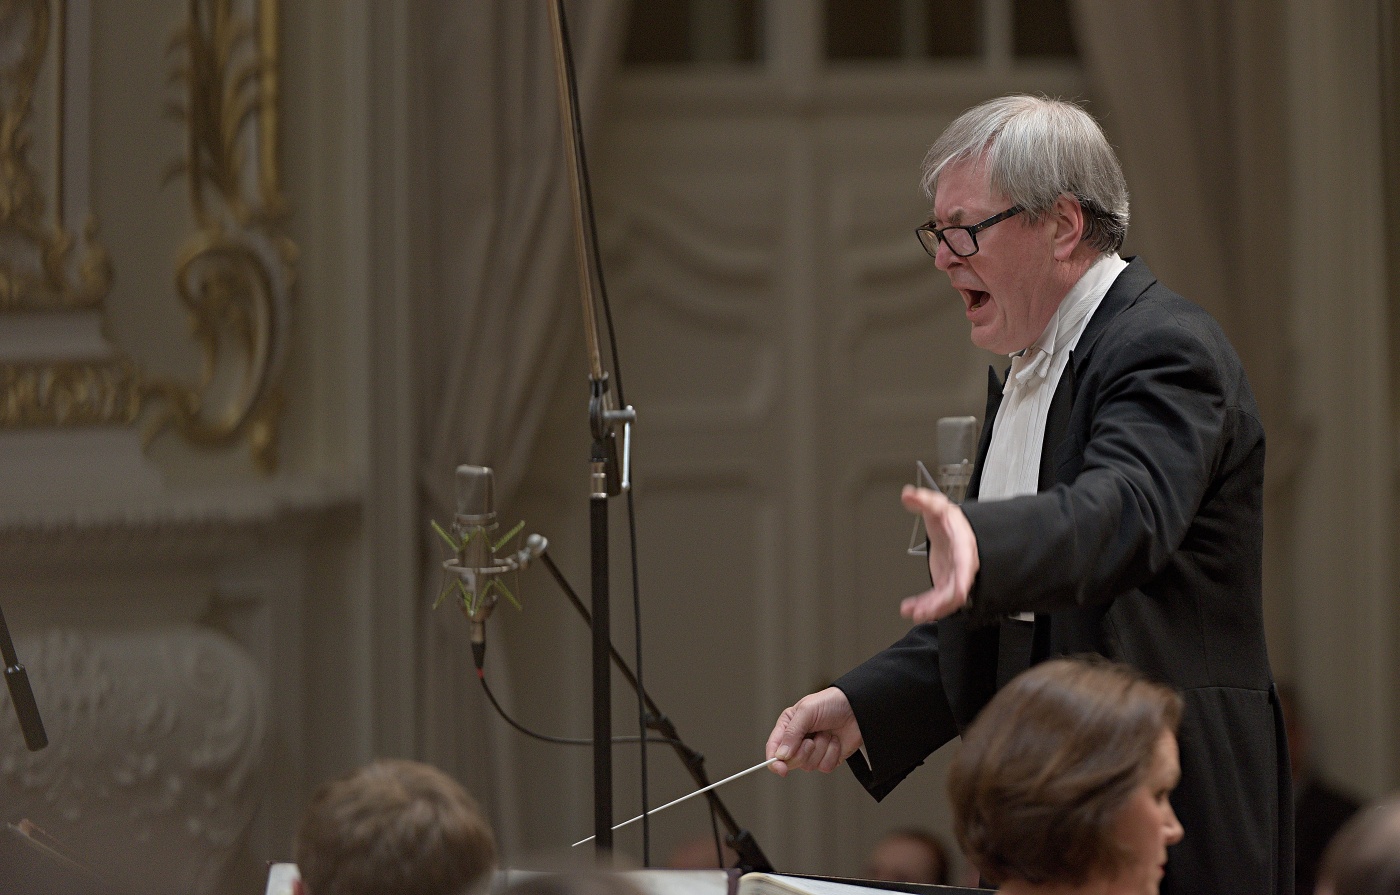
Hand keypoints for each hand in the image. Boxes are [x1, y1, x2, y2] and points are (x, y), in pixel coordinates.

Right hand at [764, 687, 863, 775]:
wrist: (857, 708)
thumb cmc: (830, 703)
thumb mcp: (807, 711)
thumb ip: (791, 733)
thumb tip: (781, 755)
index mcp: (787, 727)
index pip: (773, 748)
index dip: (774, 761)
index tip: (780, 769)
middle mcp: (798, 740)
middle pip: (790, 762)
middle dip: (803, 753)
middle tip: (811, 740)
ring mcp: (813, 751)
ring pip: (808, 765)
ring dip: (821, 749)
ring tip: (826, 733)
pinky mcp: (827, 758)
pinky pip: (825, 767)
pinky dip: (832, 754)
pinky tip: (835, 741)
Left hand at [900, 485, 978, 622]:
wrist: (953, 529)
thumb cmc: (949, 520)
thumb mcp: (937, 506)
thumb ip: (923, 500)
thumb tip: (909, 494)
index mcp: (964, 547)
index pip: (966, 567)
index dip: (962, 581)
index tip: (956, 594)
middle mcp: (962, 566)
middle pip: (955, 590)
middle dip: (939, 604)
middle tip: (921, 611)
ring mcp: (954, 576)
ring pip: (946, 600)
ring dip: (930, 609)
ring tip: (912, 613)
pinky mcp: (946, 582)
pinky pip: (938, 599)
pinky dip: (925, 606)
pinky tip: (911, 608)